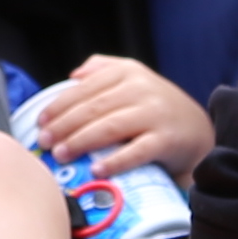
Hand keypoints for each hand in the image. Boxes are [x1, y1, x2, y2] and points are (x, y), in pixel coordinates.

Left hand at [21, 55, 207, 174]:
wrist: (197, 131)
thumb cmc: (156, 108)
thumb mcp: (134, 79)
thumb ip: (103, 69)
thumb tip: (73, 75)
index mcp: (128, 72)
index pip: (85, 88)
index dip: (59, 106)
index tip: (41, 123)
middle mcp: (142, 89)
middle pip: (93, 108)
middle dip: (64, 126)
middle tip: (45, 143)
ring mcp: (156, 114)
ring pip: (109, 127)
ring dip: (80, 142)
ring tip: (62, 155)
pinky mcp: (167, 140)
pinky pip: (136, 151)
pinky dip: (114, 161)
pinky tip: (96, 169)